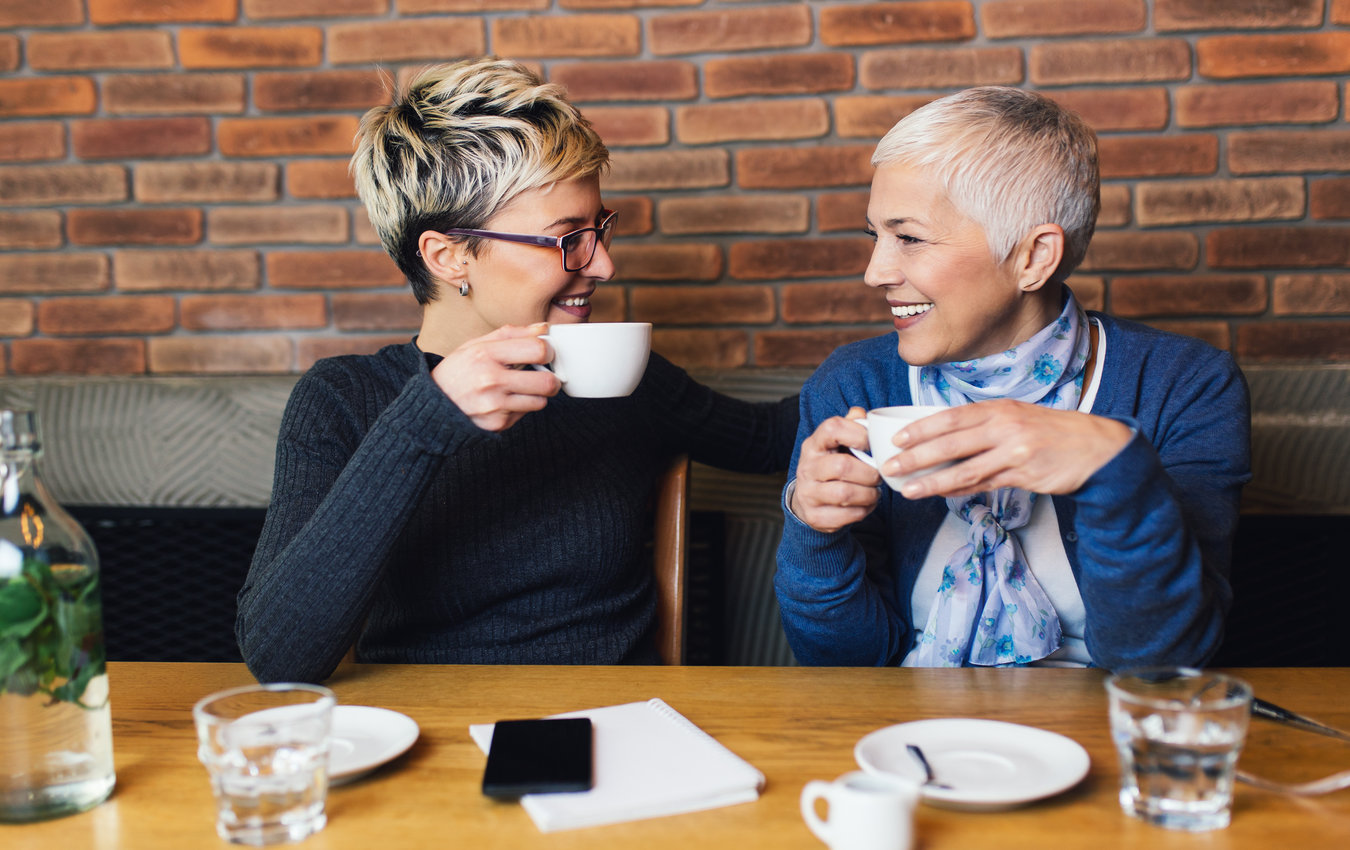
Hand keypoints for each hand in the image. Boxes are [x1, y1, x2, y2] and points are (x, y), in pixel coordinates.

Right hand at [430, 324, 560, 431]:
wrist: (434, 406)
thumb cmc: (458, 372)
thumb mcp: (475, 345)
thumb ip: (511, 334)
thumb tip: (543, 328)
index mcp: (486, 355)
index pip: (537, 349)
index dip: (549, 350)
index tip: (545, 353)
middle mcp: (491, 381)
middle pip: (547, 382)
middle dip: (552, 378)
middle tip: (545, 375)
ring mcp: (495, 405)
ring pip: (541, 401)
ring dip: (537, 394)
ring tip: (522, 388)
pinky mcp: (498, 424)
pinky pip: (525, 414)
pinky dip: (521, 407)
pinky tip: (505, 401)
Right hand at [790, 407, 881, 533]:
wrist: (808, 501)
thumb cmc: (830, 467)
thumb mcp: (836, 444)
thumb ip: (850, 427)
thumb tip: (861, 413)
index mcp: (814, 444)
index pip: (833, 428)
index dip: (858, 434)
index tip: (872, 444)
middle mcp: (808, 467)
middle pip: (842, 466)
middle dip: (869, 473)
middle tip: (879, 476)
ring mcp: (809, 493)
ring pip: (845, 494)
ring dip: (868, 494)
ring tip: (875, 492)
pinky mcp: (815, 515)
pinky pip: (845, 515)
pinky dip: (863, 511)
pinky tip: (866, 505)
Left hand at [886, 399, 1132, 499]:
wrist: (1096, 448)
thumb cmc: (1050, 432)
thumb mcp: (1016, 417)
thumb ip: (983, 426)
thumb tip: (944, 439)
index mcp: (998, 409)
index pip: (951, 417)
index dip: (921, 428)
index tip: (898, 438)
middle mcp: (1004, 427)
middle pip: (951, 444)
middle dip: (916, 456)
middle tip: (891, 466)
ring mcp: (1014, 452)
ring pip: (964, 470)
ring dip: (933, 481)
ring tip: (908, 490)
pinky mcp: (1024, 475)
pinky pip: (985, 485)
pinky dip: (961, 492)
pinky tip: (942, 496)